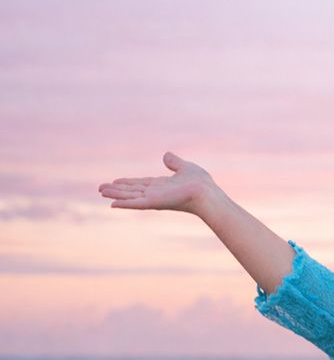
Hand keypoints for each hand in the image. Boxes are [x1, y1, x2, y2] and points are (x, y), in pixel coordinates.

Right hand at [98, 151, 220, 214]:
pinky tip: (112, 205)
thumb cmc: (201, 183)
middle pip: (132, 191)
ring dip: (115, 195)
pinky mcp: (155, 203)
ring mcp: (154, 199)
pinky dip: (124, 204)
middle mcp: (156, 193)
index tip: (115, 181)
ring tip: (101, 192)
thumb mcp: (185, 167)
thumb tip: (166, 155)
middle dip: (117, 190)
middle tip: (101, 188)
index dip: (127, 183)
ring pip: (130, 196)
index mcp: (162, 186)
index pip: (141, 184)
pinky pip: (136, 204)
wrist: (206, 193)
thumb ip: (174, 162)